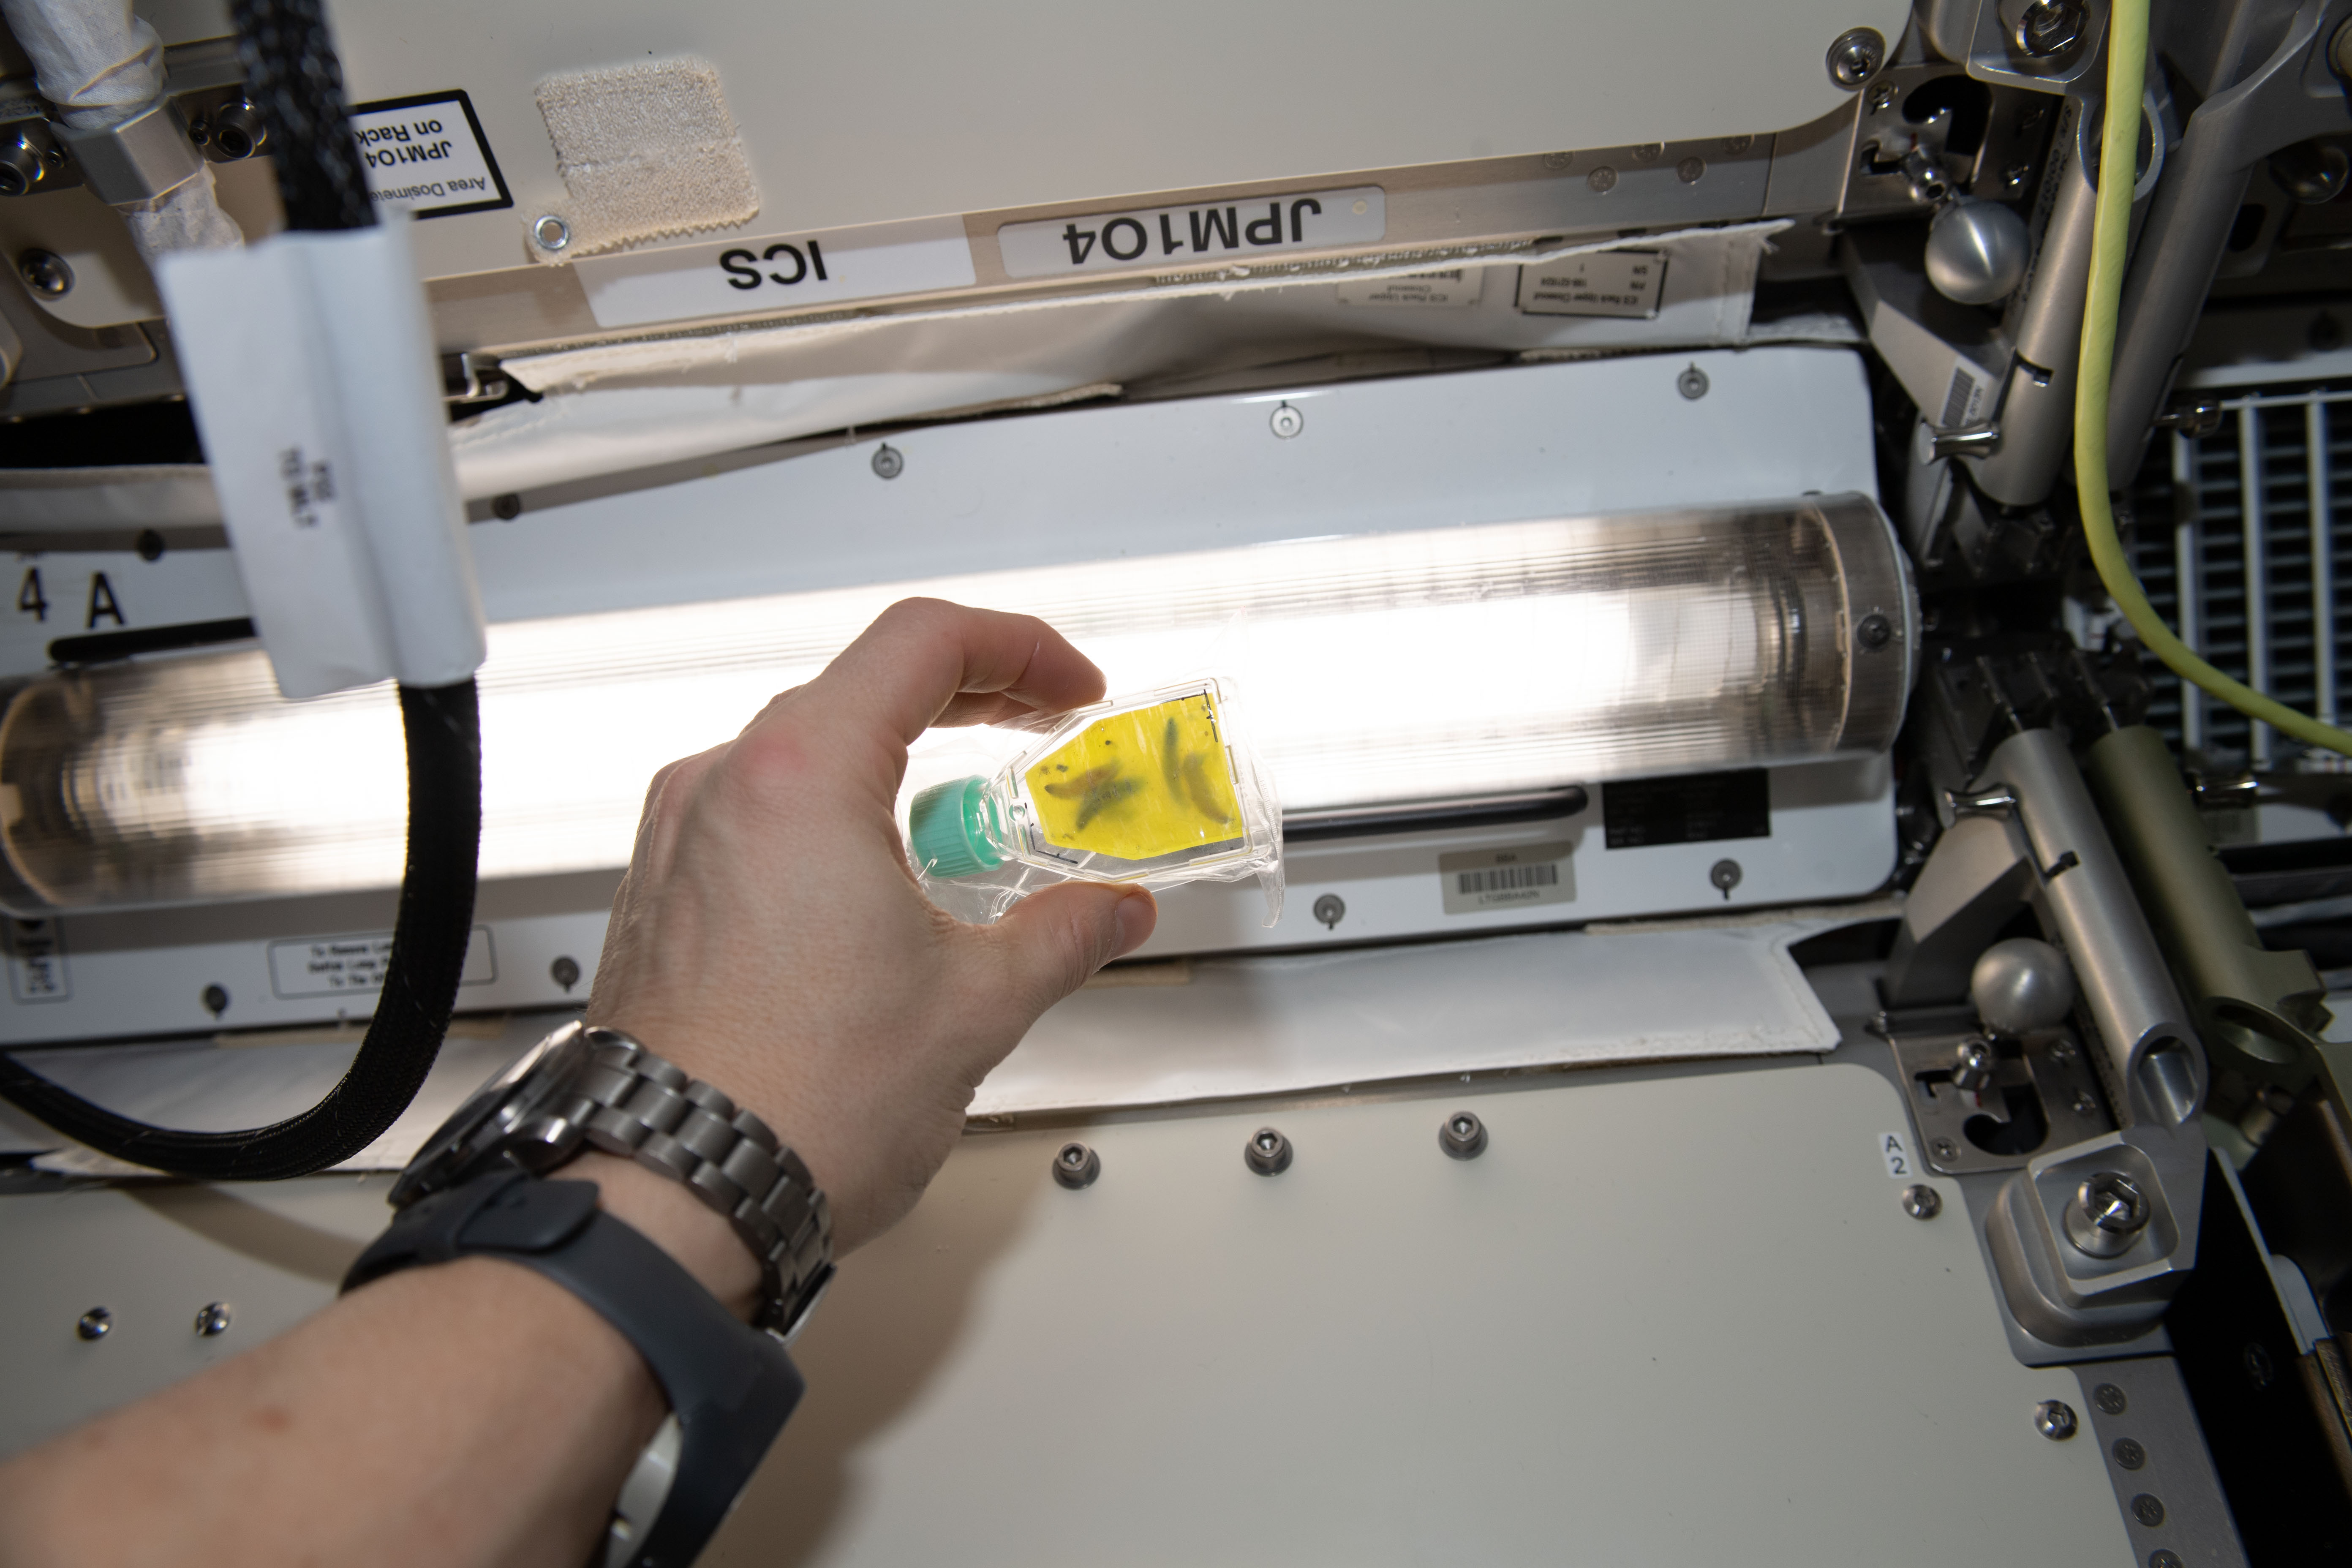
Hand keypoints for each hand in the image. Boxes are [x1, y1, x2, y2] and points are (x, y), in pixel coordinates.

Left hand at [577, 599, 1155, 1306]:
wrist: (677, 1198)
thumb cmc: (795, 1104)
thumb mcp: (974, 1008)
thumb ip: (1062, 936)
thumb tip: (1110, 912)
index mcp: (800, 777)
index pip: (923, 641)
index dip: (1019, 648)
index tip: (1068, 687)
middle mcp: (723, 788)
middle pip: (861, 684)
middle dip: (968, 700)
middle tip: (1039, 728)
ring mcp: (680, 841)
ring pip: (804, 752)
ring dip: (897, 765)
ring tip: (968, 824)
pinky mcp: (663, 896)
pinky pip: (758, 816)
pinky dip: (835, 821)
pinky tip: (884, 883)